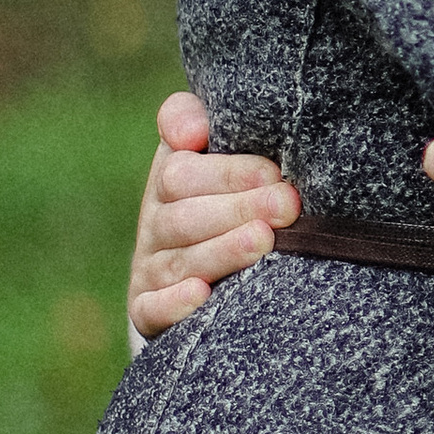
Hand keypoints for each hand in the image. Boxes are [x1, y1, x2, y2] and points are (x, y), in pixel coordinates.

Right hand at [128, 94, 297, 336]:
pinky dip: (175, 302)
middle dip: (239, 209)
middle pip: (185, 216)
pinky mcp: (147, 311)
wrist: (202, 275)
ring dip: (221, 251)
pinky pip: (153, 309)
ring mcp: (149, 269)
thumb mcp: (215, 155)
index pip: (183, 171)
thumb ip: (194, 122)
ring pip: (179, 261)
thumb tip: (192, 130)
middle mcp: (155, 224)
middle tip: (286, 206)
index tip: (273, 173)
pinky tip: (201, 293)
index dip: (228, 172)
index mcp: (170, 180)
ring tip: (262, 240)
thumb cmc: (227, 199)